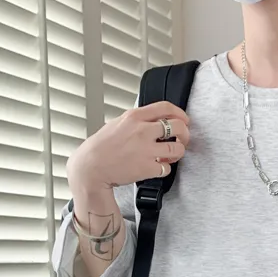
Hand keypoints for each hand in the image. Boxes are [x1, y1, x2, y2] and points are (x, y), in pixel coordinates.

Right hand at [67, 102, 190, 192]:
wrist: (91, 167)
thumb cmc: (102, 147)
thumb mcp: (117, 123)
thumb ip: (136, 120)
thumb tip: (153, 120)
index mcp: (134, 116)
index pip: (166, 107)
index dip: (180, 113)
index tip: (184, 120)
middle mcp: (142, 131)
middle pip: (178, 127)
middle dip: (185, 134)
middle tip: (183, 139)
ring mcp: (146, 150)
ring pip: (177, 149)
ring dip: (178, 153)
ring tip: (171, 155)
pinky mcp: (147, 168)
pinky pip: (167, 168)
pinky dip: (165, 168)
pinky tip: (158, 167)